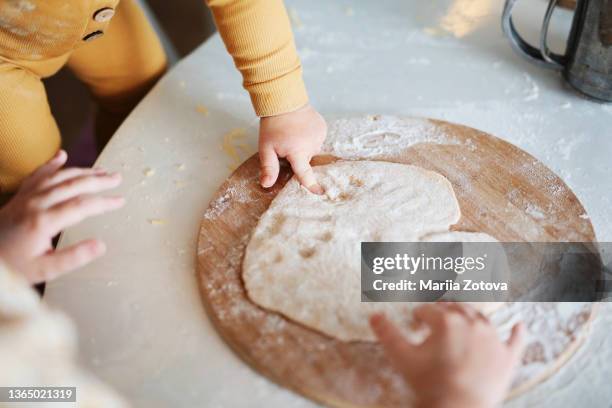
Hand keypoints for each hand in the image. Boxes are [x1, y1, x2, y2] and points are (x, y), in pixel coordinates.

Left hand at [0, 150, 124, 282]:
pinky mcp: (20, 196)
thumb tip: (101, 245)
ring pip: (58, 176)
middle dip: (98, 180)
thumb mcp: (45, 270)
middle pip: (72, 184)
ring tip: (101, 170)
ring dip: (82, 171)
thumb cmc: (13, 266)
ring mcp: (26, 197)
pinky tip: (62, 155)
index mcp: (43, 221)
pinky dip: (51, 164)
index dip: (104, 202)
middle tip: (117, 177)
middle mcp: (35, 203)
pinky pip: (38, 175)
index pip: (81, 206)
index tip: (120, 200)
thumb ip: (73, 257)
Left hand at [258, 104, 326, 192]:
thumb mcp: (266, 147)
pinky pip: (317, 141)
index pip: (304, 172)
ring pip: (312, 151)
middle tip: (287, 145)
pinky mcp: (323, 128)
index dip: (311, 184)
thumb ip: (268, 167)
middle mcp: (312, 145)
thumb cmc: (272, 125)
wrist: (284, 100)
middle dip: (298, 158)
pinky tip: (302, 131)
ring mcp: (319, 136)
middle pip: (307, 161)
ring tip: (294, 136)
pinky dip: (310, 140)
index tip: (319, 192)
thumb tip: (266, 185)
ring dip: (304, 148)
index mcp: (297, 151)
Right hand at [370, 303, 524, 407]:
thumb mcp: (402, 357)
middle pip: (455, 308)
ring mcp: (493, 339)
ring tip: (461, 322)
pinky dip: (517, 332)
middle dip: (443, 311)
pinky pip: (516, 340)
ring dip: (470, 317)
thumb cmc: (429, 384)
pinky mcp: (507, 357)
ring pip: (482, 318)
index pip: (428, 310)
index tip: (414, 324)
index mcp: (446, 320)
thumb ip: (387, 334)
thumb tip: (374, 316)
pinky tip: (520, 325)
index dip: (418, 316)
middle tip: (434, 319)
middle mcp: (472, 323)